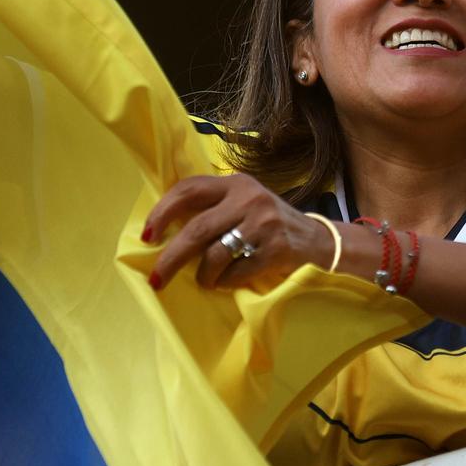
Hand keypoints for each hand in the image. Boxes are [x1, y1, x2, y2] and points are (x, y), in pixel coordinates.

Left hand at [142, 174, 336, 292]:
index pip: (189, 189)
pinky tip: (227, 281)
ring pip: (215, 255)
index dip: (162, 212)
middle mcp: (249, 199)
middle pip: (197, 229)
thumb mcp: (244, 203)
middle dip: (171, 257)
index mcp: (236, 183)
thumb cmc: (270, 224)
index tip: (147, 235)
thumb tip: (164, 229)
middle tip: (157, 278)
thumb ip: (214, 207)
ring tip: (205, 281)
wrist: (318, 241)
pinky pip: (237, 273)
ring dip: (203, 275)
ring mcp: (264, 224)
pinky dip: (225, 282)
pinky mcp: (277, 250)